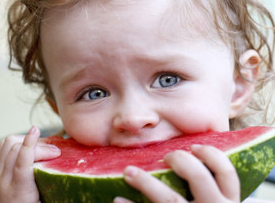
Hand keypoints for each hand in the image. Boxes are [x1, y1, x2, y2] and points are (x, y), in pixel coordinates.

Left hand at [0, 126, 60, 202]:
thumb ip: (55, 184)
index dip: (29, 143)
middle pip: (16, 149)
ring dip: (25, 140)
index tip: (36, 129)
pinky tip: (30, 149)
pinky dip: (18, 142)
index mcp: (19, 192)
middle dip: (38, 145)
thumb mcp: (49, 201)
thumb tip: (75, 173)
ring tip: (42, 148)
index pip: (21, 161)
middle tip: (56, 153)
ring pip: (7, 144)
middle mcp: (5, 181)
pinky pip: (5, 147)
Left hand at [114, 145, 239, 202]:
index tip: (193, 146)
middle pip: (199, 177)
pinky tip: (118, 199)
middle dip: (180, 160)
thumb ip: (211, 190)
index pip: (226, 172)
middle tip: (165, 157)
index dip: (210, 155)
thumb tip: (189, 157)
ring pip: (170, 199)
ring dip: (146, 182)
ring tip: (128, 172)